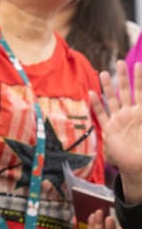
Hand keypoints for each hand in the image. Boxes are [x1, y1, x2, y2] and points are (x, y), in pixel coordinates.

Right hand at [90, 62, 141, 199]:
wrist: (138, 165)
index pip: (141, 92)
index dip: (140, 79)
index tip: (139, 64)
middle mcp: (130, 113)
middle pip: (126, 91)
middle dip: (123, 77)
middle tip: (120, 62)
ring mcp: (119, 120)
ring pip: (112, 100)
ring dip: (108, 87)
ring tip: (104, 73)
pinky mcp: (109, 129)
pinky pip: (101, 115)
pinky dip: (96, 105)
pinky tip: (91, 94)